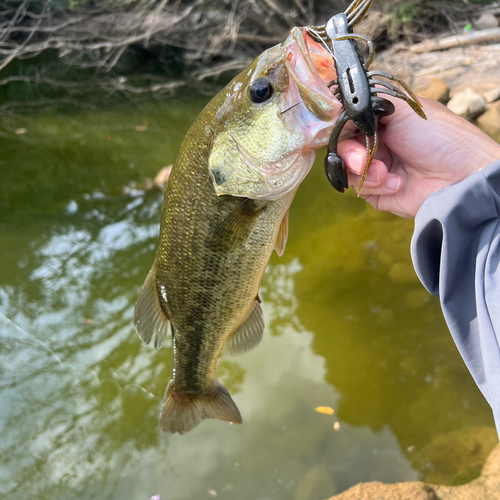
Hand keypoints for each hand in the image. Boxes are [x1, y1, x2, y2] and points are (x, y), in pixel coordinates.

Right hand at [338, 96, 499, 217]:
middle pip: (341, 147)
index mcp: (380, 121)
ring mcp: (376, 168)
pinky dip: (375, 186)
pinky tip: (398, 183)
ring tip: (386, 173)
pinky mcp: (378, 192)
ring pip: (347, 170)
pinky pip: (360, 189)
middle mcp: (376, 143)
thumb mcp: (403, 107)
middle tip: (363, 159)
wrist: (460, 175)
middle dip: (351, 154)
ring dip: (364, 172)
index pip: (347, 122)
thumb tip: (339, 103)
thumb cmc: (440, 136)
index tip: (339, 130)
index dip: (339, 127)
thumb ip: (369, 101)